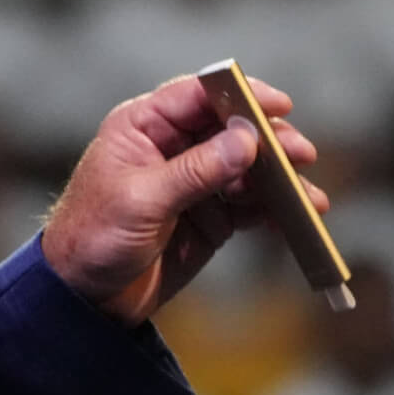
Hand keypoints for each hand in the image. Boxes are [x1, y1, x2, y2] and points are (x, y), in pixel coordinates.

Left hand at [42, 75, 325, 325]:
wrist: (83, 299)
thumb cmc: (92, 238)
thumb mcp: (141, 201)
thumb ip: (195, 171)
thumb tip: (245, 140)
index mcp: (142, 128)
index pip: (198, 96)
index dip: (240, 95)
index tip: (279, 105)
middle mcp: (171, 148)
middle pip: (231, 130)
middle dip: (269, 142)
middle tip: (301, 155)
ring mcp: (193, 183)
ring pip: (246, 169)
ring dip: (279, 180)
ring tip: (309, 198)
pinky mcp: (208, 217)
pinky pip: (248, 205)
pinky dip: (273, 210)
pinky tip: (296, 217)